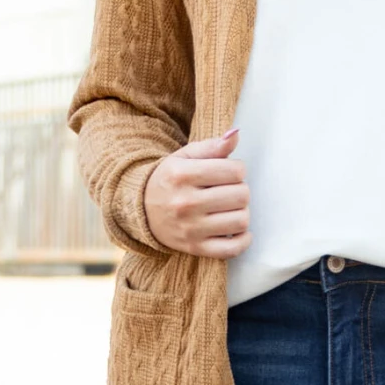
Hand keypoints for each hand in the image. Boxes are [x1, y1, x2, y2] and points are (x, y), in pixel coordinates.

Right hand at [143, 127, 250, 256]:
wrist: (142, 210)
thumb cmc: (171, 180)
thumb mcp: (186, 156)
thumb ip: (212, 146)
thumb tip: (235, 135)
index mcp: (183, 175)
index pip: (235, 171)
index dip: (238, 170)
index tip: (230, 173)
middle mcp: (185, 202)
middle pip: (241, 196)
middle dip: (241, 191)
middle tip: (230, 191)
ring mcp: (190, 228)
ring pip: (240, 221)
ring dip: (242, 213)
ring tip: (231, 209)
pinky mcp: (195, 248)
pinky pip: (231, 249)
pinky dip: (243, 240)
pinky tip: (238, 231)